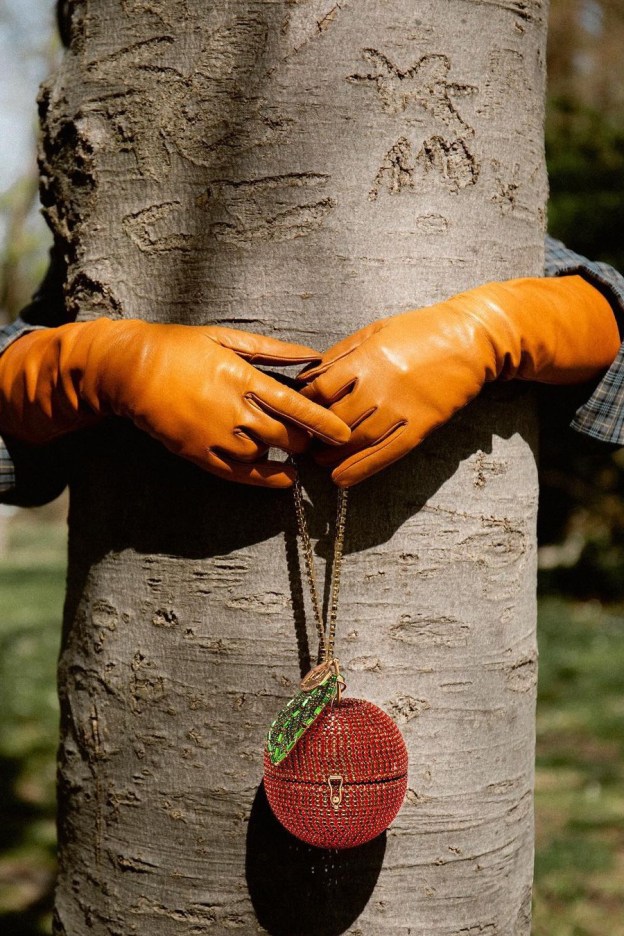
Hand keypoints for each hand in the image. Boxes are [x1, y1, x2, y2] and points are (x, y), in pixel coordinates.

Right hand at [0, 320, 349, 487]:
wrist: (130, 371)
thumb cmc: (180, 347)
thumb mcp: (227, 338)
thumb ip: (272, 350)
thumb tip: (310, 355)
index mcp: (244, 379)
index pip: (296, 407)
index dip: (324, 423)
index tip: (344, 433)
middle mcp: (234, 411)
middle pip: (286, 436)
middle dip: (306, 440)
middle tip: (316, 438)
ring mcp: (215, 436)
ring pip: (265, 455)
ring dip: (284, 454)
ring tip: (294, 450)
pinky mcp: (199, 454)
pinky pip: (238, 474)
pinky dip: (263, 478)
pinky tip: (281, 477)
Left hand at [298, 276, 620, 486]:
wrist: (470, 339)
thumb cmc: (419, 331)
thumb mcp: (374, 331)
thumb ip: (340, 354)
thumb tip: (307, 376)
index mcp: (367, 358)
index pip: (321, 389)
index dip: (304, 404)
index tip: (295, 413)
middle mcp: (381, 385)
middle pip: (336, 419)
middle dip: (314, 435)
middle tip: (301, 445)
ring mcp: (403, 408)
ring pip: (358, 440)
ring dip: (333, 455)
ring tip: (319, 461)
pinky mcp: (422, 425)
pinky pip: (387, 453)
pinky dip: (362, 469)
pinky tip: (342, 479)